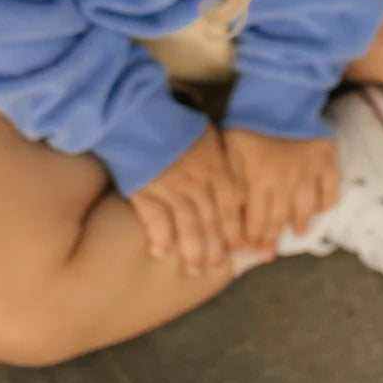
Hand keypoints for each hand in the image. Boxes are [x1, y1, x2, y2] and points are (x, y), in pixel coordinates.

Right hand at [127, 123, 247, 275]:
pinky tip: (161, 253)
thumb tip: (235, 191)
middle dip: (216, 248)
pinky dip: (160, 237)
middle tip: (214, 266)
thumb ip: (221, 164)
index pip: (232, 206)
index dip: (237, 229)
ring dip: (193, 251)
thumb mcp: (208, 138)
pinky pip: (155, 219)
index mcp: (216, 167)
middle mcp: (197, 181)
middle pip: (212, 221)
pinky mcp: (146, 190)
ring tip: (194, 268)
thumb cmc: (176, 125)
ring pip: (188, 226)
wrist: (141, 114)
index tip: (241, 248)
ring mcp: (172, 187)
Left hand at [222, 128, 339, 249]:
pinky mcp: (326, 159)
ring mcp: (310, 171)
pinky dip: (327, 201)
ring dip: (301, 223)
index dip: (252, 238)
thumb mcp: (230, 150)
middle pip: (280, 218)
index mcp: (260, 181)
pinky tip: (321, 208)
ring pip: (307, 208)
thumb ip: (233, 182)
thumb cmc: (248, 120)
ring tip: (298, 233)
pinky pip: (331, 187)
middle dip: (272, 238)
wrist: (279, 93)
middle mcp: (287, 182)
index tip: (249, 248)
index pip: (256, 220)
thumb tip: (233, 210)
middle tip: (269, 251)